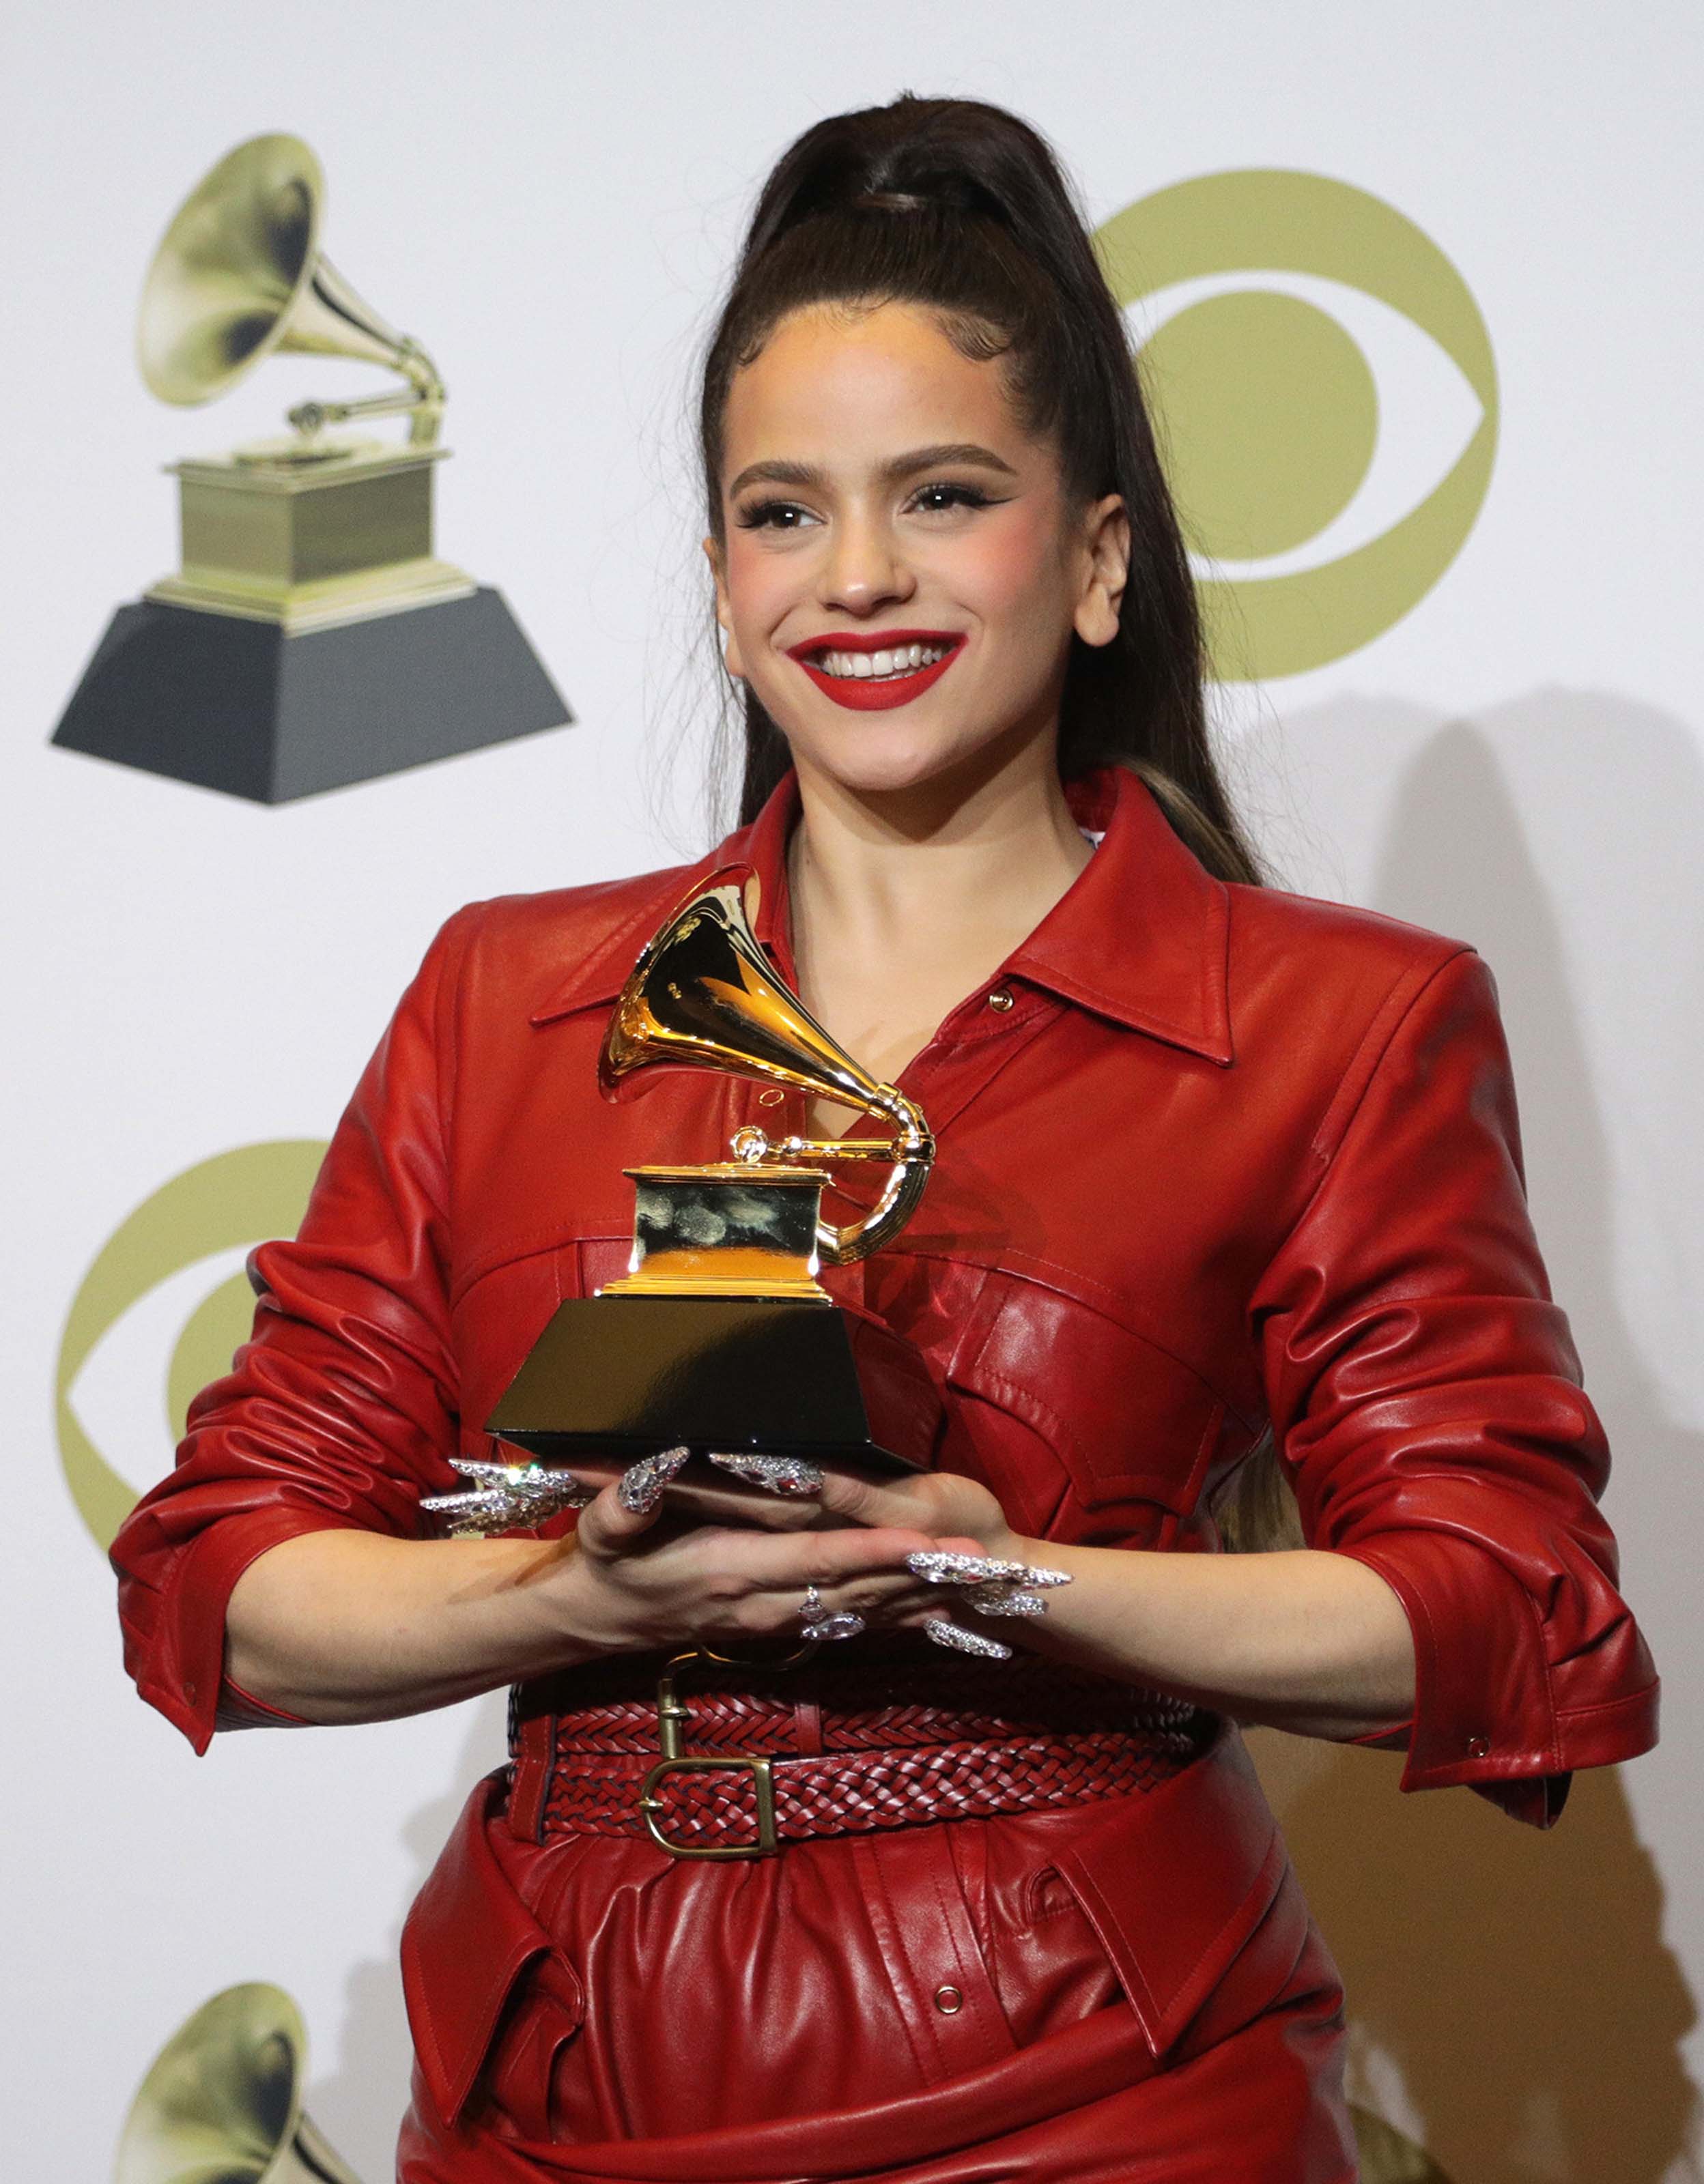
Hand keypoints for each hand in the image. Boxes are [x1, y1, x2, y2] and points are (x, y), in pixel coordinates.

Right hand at [545, 1452, 991, 1657]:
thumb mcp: (599, 1529)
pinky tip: (931, 1612)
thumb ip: (624, 1503)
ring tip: (980, 1584)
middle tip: (984, 1562)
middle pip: (858, 1593)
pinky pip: (843, 1628)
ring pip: (860, 1614)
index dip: (873, 1551)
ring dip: (919, 1600)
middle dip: (922, 1578)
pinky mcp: (773, 1633)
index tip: (924, 1539)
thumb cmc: (601, 1563)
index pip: (818, 1560)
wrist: (593, 1621)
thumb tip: (656, 1464)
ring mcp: (772, 1626)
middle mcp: (763, 1605)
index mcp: (731, 1571)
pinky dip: (890, 1621)